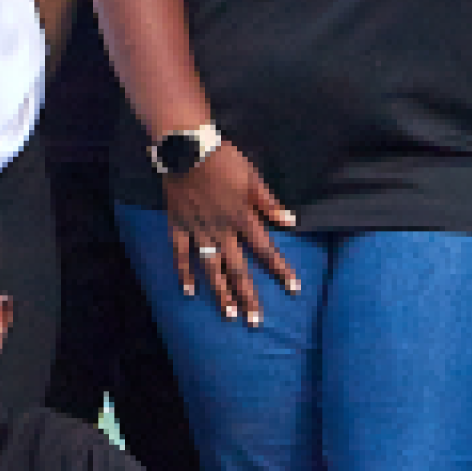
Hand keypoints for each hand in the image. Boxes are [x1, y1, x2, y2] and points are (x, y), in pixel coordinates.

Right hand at [162, 146, 304, 324]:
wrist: (187, 149)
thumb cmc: (225, 160)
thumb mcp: (254, 178)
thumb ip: (270, 203)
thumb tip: (291, 221)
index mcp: (243, 218)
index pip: (267, 251)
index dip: (281, 270)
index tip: (293, 290)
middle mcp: (222, 230)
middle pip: (238, 269)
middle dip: (248, 296)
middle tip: (255, 322)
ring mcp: (198, 230)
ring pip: (211, 268)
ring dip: (220, 292)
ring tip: (228, 315)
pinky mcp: (178, 226)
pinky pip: (180, 254)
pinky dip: (183, 272)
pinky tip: (189, 292)